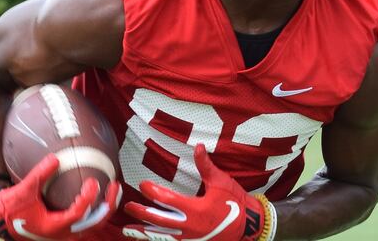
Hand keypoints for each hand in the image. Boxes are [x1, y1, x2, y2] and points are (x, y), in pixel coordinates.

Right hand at [0, 154, 121, 240]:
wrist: (1, 222)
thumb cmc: (11, 209)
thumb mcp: (23, 190)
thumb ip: (39, 174)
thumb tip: (55, 158)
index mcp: (54, 227)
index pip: (79, 214)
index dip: (88, 198)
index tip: (92, 182)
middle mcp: (63, 234)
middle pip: (95, 222)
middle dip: (108, 205)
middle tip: (114, 186)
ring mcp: (66, 233)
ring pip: (94, 224)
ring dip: (106, 207)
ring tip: (114, 189)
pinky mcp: (66, 228)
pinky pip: (88, 221)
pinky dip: (97, 209)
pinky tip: (101, 193)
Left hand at [122, 144, 267, 240]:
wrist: (248, 225)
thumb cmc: (234, 202)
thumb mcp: (220, 182)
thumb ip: (205, 165)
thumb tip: (198, 146)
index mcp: (195, 209)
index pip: (167, 199)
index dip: (153, 191)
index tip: (142, 184)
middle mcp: (190, 226)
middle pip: (159, 220)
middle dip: (142, 213)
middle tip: (128, 206)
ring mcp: (190, 237)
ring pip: (162, 235)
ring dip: (145, 231)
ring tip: (129, 228)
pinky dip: (157, 239)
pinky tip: (149, 237)